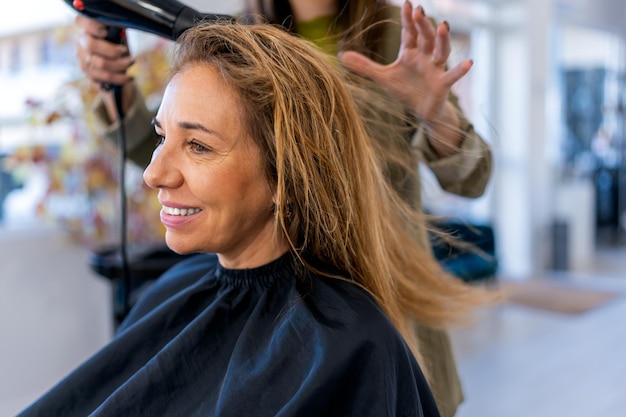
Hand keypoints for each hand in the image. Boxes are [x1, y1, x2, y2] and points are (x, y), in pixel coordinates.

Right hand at [75, 15, 135, 119]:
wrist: (120, 75)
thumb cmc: (122, 50)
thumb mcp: (121, 39)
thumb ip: (118, 34)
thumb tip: (122, 31)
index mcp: (88, 30)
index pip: (83, 23)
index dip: (93, 27)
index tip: (107, 31)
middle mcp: (81, 44)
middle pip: (90, 45)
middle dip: (112, 52)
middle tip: (128, 56)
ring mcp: (83, 60)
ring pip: (96, 63)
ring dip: (117, 68)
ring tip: (130, 68)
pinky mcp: (89, 75)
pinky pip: (100, 79)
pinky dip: (116, 80)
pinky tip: (125, 79)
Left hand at [339, 2, 468, 155]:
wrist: (422, 110)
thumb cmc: (406, 90)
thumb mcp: (383, 78)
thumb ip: (365, 66)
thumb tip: (341, 56)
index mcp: (410, 52)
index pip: (409, 32)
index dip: (408, 19)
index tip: (407, 3)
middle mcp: (425, 57)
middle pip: (425, 37)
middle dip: (422, 24)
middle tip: (419, 10)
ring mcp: (435, 69)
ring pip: (441, 50)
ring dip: (442, 39)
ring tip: (443, 26)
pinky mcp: (442, 84)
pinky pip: (452, 76)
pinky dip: (461, 70)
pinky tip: (469, 63)